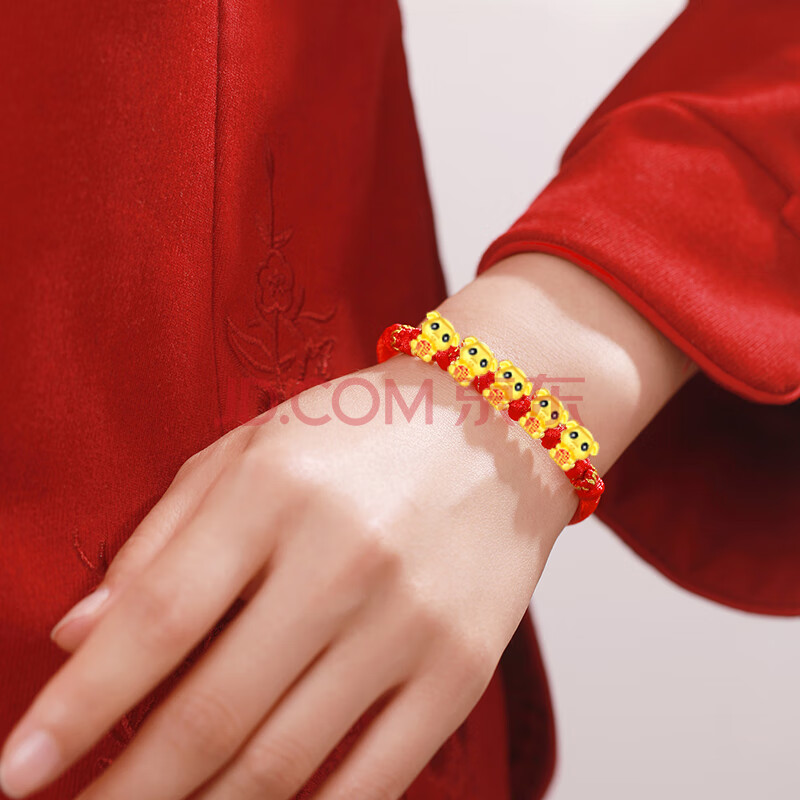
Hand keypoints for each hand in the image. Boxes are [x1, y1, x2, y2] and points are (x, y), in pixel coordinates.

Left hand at [0, 351, 566, 799]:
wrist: (501, 424)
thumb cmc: (364, 432)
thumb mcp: (254, 449)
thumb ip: (165, 535)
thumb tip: (81, 633)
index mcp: (276, 492)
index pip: (157, 620)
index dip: (78, 706)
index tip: (18, 770)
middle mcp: (343, 561)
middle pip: (212, 711)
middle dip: (127, 789)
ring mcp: (410, 622)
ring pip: (283, 761)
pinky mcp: (463, 668)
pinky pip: (375, 778)